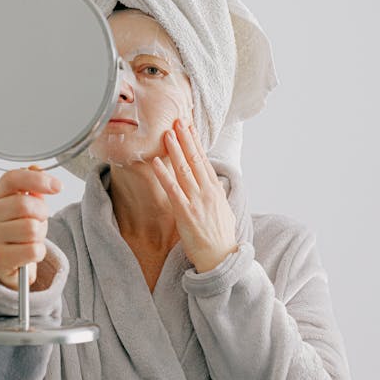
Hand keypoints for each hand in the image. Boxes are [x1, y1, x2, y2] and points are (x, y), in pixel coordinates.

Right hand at [0, 165, 62, 289]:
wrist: (7, 263)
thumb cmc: (18, 231)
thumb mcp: (26, 205)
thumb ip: (32, 187)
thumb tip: (37, 169)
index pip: (13, 179)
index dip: (37, 180)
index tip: (56, 186)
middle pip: (25, 205)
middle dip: (42, 212)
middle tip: (41, 219)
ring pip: (31, 229)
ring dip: (40, 235)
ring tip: (32, 238)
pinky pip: (33, 251)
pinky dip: (38, 252)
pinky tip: (29, 252)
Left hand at [151, 119, 237, 272]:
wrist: (222, 259)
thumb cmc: (221, 238)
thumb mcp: (223, 211)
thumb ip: (216, 196)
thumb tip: (212, 186)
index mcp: (216, 191)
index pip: (205, 161)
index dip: (196, 143)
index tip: (189, 128)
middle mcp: (208, 192)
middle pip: (195, 159)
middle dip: (185, 139)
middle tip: (177, 121)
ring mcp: (197, 201)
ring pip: (185, 170)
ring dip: (175, 150)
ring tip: (166, 133)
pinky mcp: (186, 213)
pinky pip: (172, 189)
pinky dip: (164, 174)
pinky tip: (156, 162)